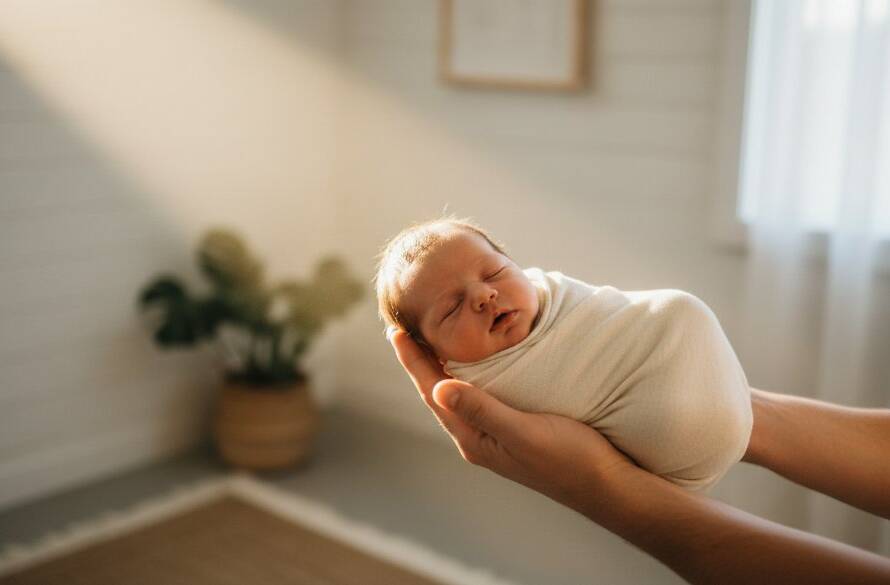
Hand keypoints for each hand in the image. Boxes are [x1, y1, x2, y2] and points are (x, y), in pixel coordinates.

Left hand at [388, 328, 633, 510]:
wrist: (605, 484)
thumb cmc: (568, 458)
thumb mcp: (524, 432)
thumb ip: (483, 410)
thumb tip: (439, 389)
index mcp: (473, 438)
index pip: (433, 392)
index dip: (413, 361)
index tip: (395, 332)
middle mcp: (477, 436)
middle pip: (438, 391)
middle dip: (419, 360)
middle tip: (403, 328)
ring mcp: (493, 433)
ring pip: (456, 393)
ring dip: (440, 365)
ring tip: (427, 338)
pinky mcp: (512, 427)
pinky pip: (477, 395)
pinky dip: (466, 373)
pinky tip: (471, 361)